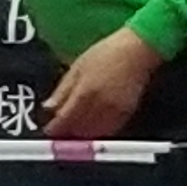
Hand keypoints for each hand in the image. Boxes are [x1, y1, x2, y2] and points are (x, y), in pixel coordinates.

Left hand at [40, 28, 163, 140]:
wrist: (138, 50)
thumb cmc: (107, 53)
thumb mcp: (78, 66)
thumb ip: (63, 89)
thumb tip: (48, 107)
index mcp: (84, 92)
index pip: (64, 119)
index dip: (55, 127)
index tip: (49, 129)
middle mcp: (99, 105)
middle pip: (78, 129)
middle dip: (67, 132)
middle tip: (61, 131)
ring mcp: (114, 111)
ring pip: (93, 133)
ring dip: (82, 135)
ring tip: (76, 131)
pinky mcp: (127, 113)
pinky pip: (109, 130)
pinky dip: (99, 132)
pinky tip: (94, 127)